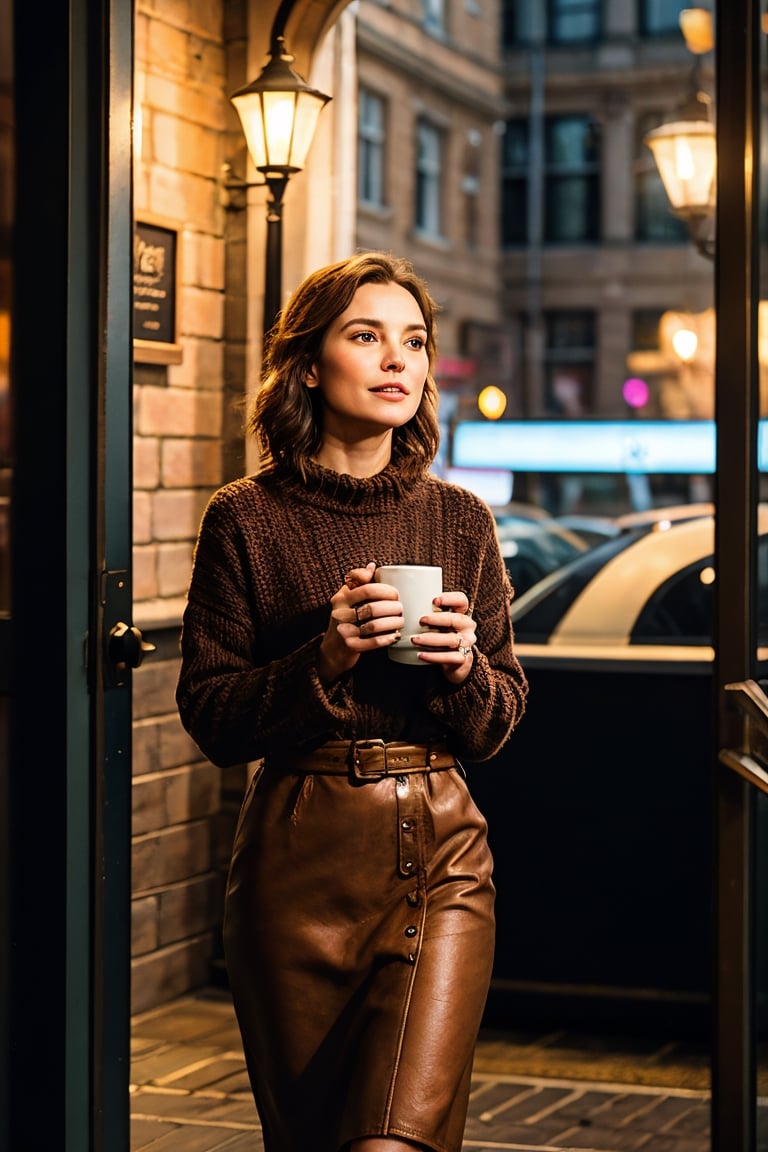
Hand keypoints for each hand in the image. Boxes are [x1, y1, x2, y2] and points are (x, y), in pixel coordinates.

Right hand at [318, 562, 404, 680]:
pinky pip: (373, 642)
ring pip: (373, 625)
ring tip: (401, 621)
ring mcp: (344, 630)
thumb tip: (372, 566)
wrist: (333, 649)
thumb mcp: (346, 599)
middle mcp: (340, 613)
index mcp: (341, 598)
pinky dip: (387, 638)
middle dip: (392, 608)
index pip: (366, 589)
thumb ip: (358, 582)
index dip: (385, 590)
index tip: (396, 593)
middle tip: (401, 608)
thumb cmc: (345, 619)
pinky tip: (395, 636)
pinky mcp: (350, 646)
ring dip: (392, 623)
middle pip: (372, 608)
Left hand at [410, 590, 475, 684]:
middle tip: (421, 620)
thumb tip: (399, 601)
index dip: (450, 598)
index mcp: (461, 613)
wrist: (449, 663)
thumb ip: (425, 612)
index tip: (434, 600)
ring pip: (452, 639)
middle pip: (456, 619)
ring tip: (414, 640)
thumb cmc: (438, 635)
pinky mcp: (463, 658)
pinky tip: (420, 655)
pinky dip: (434, 656)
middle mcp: (467, 627)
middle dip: (437, 619)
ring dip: (432, 639)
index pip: (461, 601)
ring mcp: (467, 643)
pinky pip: (449, 657)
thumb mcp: (435, 623)